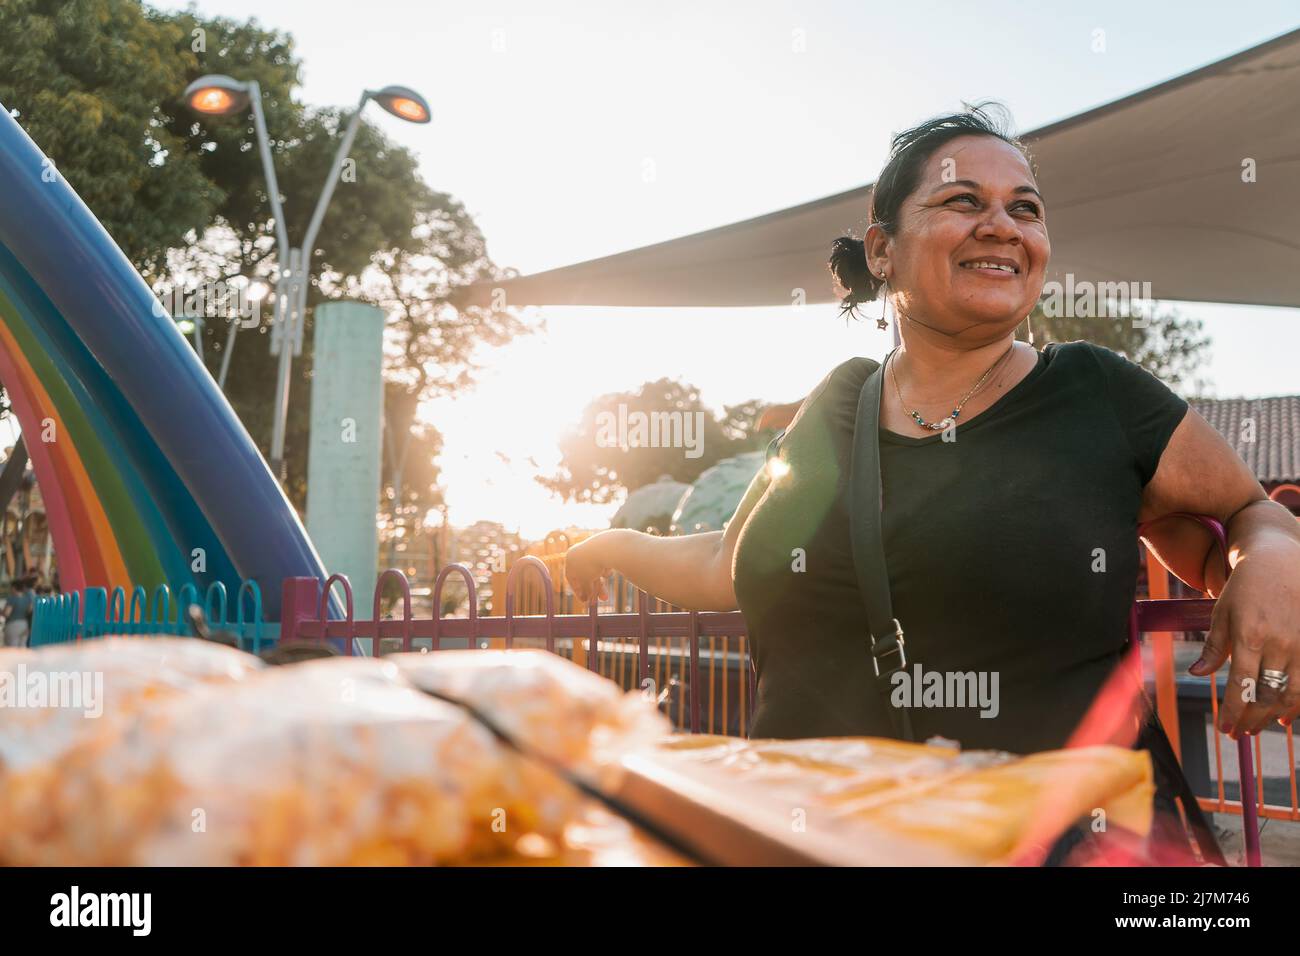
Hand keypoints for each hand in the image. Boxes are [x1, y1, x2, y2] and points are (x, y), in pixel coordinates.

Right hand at [564, 534, 610, 605]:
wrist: (606, 547)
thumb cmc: (591, 566)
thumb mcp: (585, 582)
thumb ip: (585, 590)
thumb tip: (586, 599)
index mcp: (570, 559)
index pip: (571, 578)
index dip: (578, 591)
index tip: (585, 601)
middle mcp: (579, 553)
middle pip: (585, 575)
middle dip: (594, 589)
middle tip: (601, 600)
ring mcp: (591, 550)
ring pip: (596, 571)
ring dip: (601, 584)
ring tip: (606, 592)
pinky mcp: (604, 548)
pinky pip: (604, 565)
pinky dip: (606, 571)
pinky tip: (609, 569)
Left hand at [1190, 544, 1299, 735]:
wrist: (1279, 562)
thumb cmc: (1245, 589)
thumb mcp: (1222, 614)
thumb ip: (1213, 648)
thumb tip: (1196, 674)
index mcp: (1249, 636)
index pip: (1241, 685)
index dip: (1233, 711)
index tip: (1225, 728)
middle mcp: (1279, 644)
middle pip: (1266, 695)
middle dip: (1251, 719)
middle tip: (1240, 733)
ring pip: (1290, 694)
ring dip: (1273, 716)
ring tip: (1259, 728)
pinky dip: (1297, 704)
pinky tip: (1286, 716)